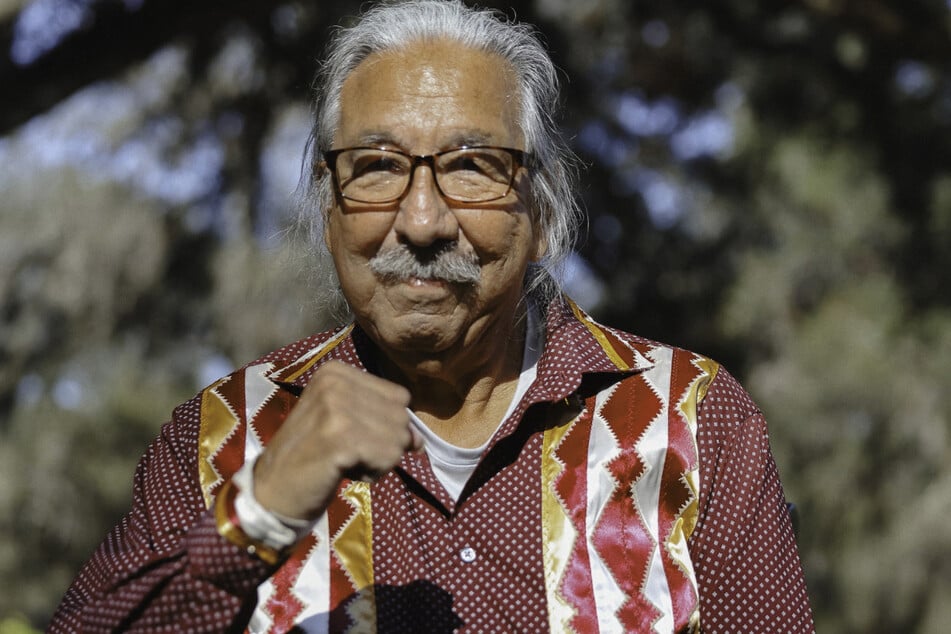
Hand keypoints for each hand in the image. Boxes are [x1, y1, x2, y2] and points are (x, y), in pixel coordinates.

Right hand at [252, 361, 422, 520]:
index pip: (399, 396)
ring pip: (398, 439)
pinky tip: (341, 471)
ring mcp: (336, 408)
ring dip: (377, 461)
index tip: (349, 436)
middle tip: (344, 453)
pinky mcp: (340, 437)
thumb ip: (383, 420)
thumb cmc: (311, 458)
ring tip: (341, 461)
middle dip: (383, 444)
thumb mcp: (344, 424)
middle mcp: (335, 382)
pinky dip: (372, 473)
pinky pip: (388, 457)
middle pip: (401, 417)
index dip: (386, 425)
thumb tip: (419, 440)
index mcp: (336, 371)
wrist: (271, 491)